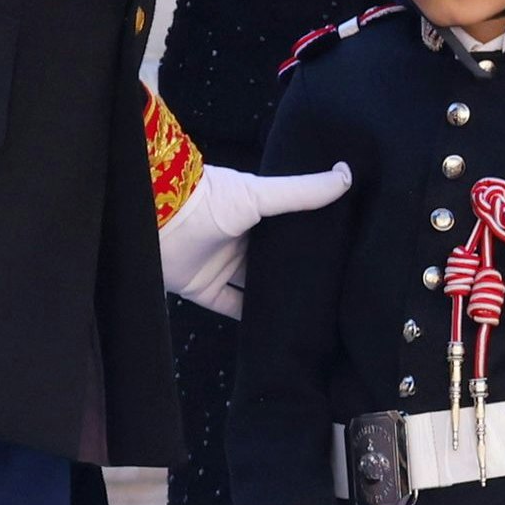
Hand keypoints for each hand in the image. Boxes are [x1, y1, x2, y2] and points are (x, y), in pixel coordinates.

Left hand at [158, 160, 353, 318]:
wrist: (157, 220)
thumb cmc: (209, 200)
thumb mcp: (260, 194)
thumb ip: (301, 192)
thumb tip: (346, 177)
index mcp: (250, 212)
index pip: (283, 227)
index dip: (305, 238)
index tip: (337, 251)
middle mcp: (236, 239)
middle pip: (268, 259)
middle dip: (290, 271)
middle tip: (329, 287)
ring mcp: (219, 265)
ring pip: (251, 285)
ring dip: (271, 296)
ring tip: (307, 312)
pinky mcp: (202, 289)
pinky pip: (229, 307)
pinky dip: (247, 318)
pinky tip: (273, 328)